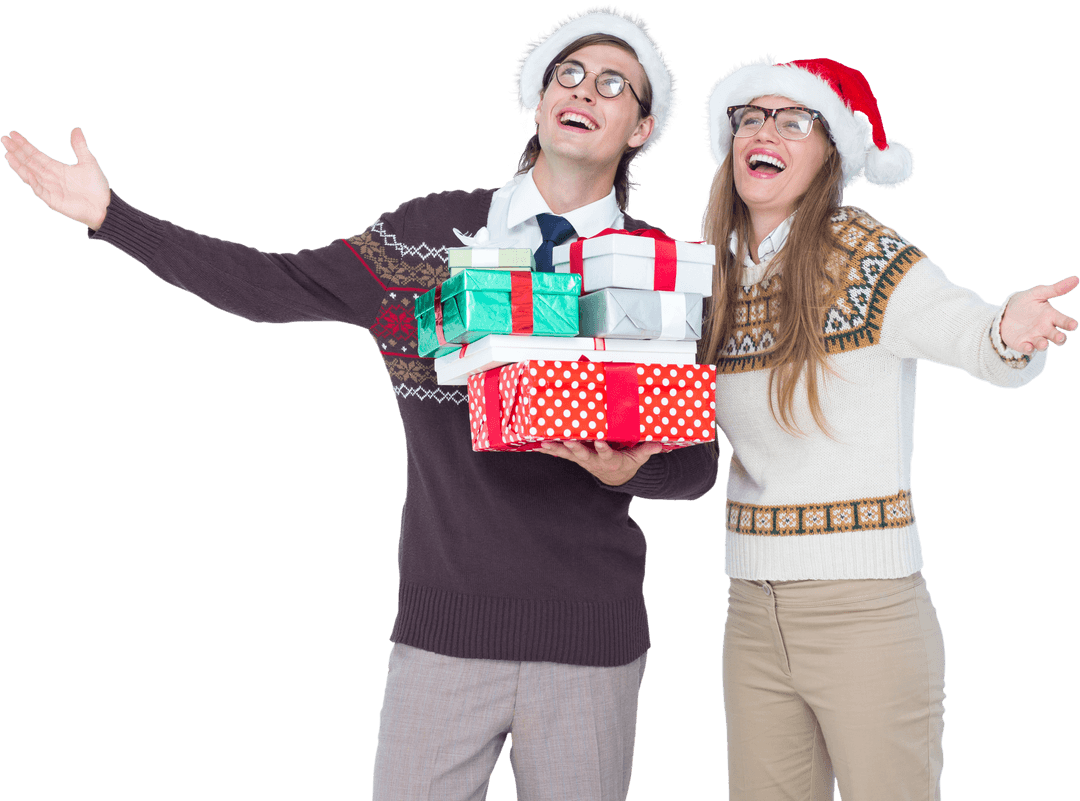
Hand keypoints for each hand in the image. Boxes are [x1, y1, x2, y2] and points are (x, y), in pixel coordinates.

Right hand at [2, 128, 110, 229]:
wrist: (105, 206)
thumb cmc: (97, 186)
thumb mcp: (88, 162)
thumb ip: (80, 146)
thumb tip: (76, 128)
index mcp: (56, 168)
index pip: (36, 154)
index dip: (24, 145)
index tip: (13, 134)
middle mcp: (50, 178)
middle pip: (29, 162)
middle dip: (17, 151)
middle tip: (4, 139)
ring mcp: (50, 189)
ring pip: (30, 175)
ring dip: (19, 166)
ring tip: (8, 154)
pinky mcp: (53, 201)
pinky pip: (40, 191)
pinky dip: (33, 183)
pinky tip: (27, 174)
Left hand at [539, 440, 662, 485]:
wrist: (614, 476)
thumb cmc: (626, 462)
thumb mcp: (638, 458)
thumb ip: (646, 450)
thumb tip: (659, 443)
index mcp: (610, 459)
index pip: (607, 453)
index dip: (603, 448)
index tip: (600, 441)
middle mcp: (594, 460)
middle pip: (583, 454)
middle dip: (575, 447)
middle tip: (568, 440)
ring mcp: (583, 459)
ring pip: (568, 454)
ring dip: (557, 448)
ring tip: (545, 443)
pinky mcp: (575, 457)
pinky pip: (561, 453)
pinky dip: (550, 449)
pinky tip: (538, 445)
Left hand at [1000, 276, 1079, 353]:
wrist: (1006, 311)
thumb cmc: (1026, 302)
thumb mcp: (1038, 293)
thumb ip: (1055, 289)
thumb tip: (1076, 279)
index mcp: (1051, 316)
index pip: (1064, 321)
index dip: (1069, 323)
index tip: (1074, 325)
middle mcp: (1045, 329)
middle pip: (1056, 336)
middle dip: (1059, 338)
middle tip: (1060, 337)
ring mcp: (1034, 337)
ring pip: (1042, 344)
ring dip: (1044, 345)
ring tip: (1044, 344)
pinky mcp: (1022, 343)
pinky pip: (1026, 348)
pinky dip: (1028, 349)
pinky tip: (1028, 347)